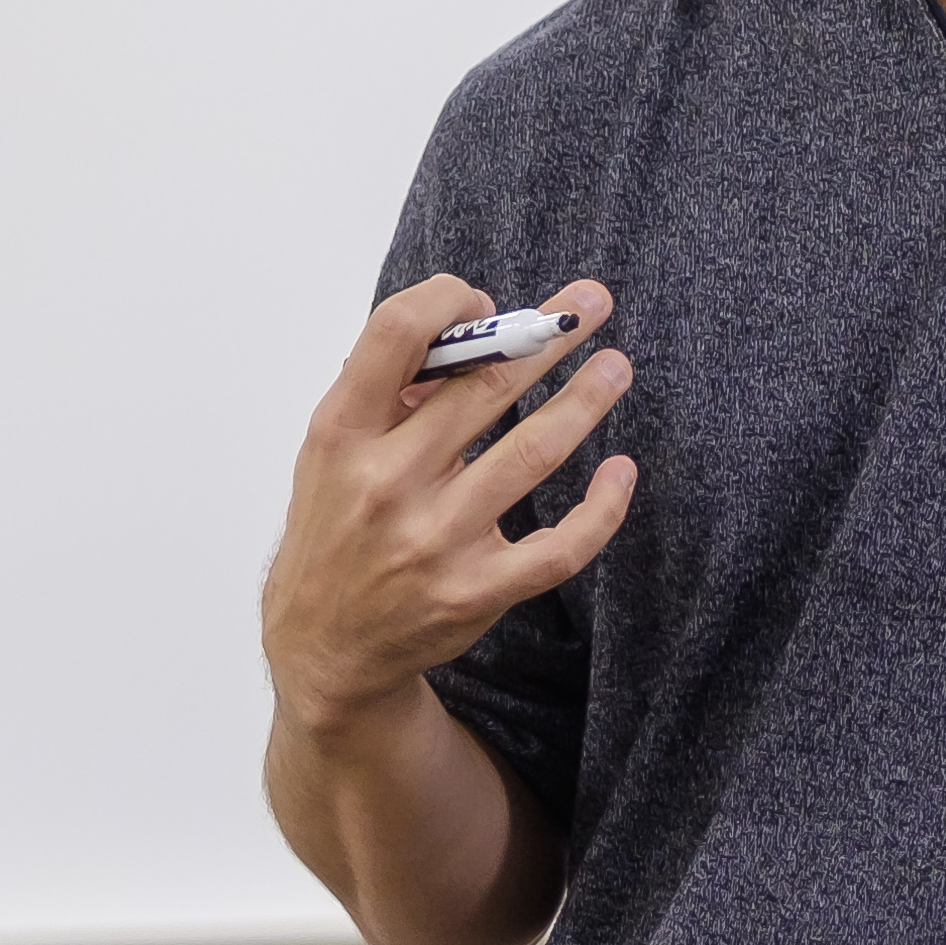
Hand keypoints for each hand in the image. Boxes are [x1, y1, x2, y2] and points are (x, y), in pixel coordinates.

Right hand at [260, 273, 635, 734]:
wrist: (325, 647)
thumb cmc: (337, 530)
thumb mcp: (333, 452)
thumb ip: (389, 390)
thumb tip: (474, 326)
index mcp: (342, 434)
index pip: (395, 334)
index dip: (447, 299)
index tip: (482, 296)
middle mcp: (386, 483)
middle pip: (483, 386)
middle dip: (547, 335)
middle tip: (591, 303)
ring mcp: (435, 541)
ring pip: (533, 454)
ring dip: (585, 401)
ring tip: (616, 368)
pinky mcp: (476, 592)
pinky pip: (559, 547)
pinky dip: (601, 508)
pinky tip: (620, 472)